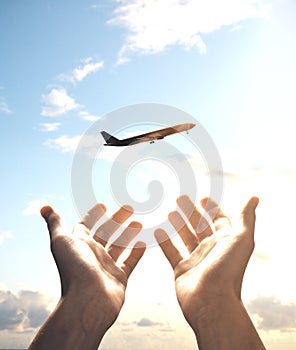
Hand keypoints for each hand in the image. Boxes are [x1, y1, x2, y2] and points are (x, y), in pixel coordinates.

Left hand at [29, 203, 145, 349]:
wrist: (88, 302)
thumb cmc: (74, 269)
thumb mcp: (62, 241)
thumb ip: (55, 223)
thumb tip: (44, 208)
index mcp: (80, 245)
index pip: (86, 225)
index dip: (94, 215)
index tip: (104, 205)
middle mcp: (92, 255)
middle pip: (106, 232)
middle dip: (117, 219)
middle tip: (130, 208)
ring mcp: (106, 267)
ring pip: (119, 246)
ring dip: (128, 233)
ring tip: (139, 222)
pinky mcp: (119, 279)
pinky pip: (130, 263)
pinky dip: (136, 253)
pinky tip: (143, 243)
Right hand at [155, 195, 265, 348]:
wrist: (211, 301)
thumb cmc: (228, 270)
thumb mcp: (241, 238)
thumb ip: (245, 217)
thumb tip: (254, 198)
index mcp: (225, 241)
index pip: (219, 220)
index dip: (212, 208)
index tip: (202, 198)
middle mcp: (211, 249)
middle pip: (199, 225)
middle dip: (190, 210)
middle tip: (179, 197)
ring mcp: (196, 259)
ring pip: (185, 236)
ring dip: (178, 223)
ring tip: (169, 212)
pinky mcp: (181, 270)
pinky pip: (171, 252)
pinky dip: (164, 242)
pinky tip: (158, 231)